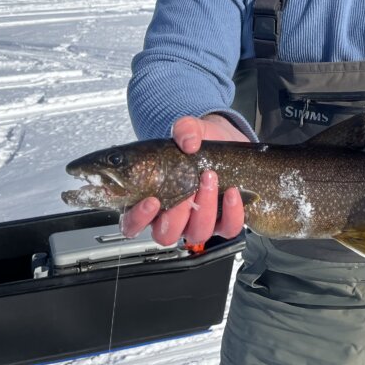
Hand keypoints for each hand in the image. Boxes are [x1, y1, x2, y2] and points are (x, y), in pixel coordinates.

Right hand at [120, 114, 248, 245]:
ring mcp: (199, 223)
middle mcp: (173, 219)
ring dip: (205, 208)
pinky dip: (232, 213)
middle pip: (166, 234)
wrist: (225, 141)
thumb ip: (184, 129)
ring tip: (210, 178)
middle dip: (177, 214)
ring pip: (197, 233)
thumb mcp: (189, 130)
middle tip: (188, 188)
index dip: (138, 219)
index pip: (132, 224)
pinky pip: (228, 229)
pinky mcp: (224, 222)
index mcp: (153, 202)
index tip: (152, 201)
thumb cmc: (199, 144)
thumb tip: (189, 142)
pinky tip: (232, 192)